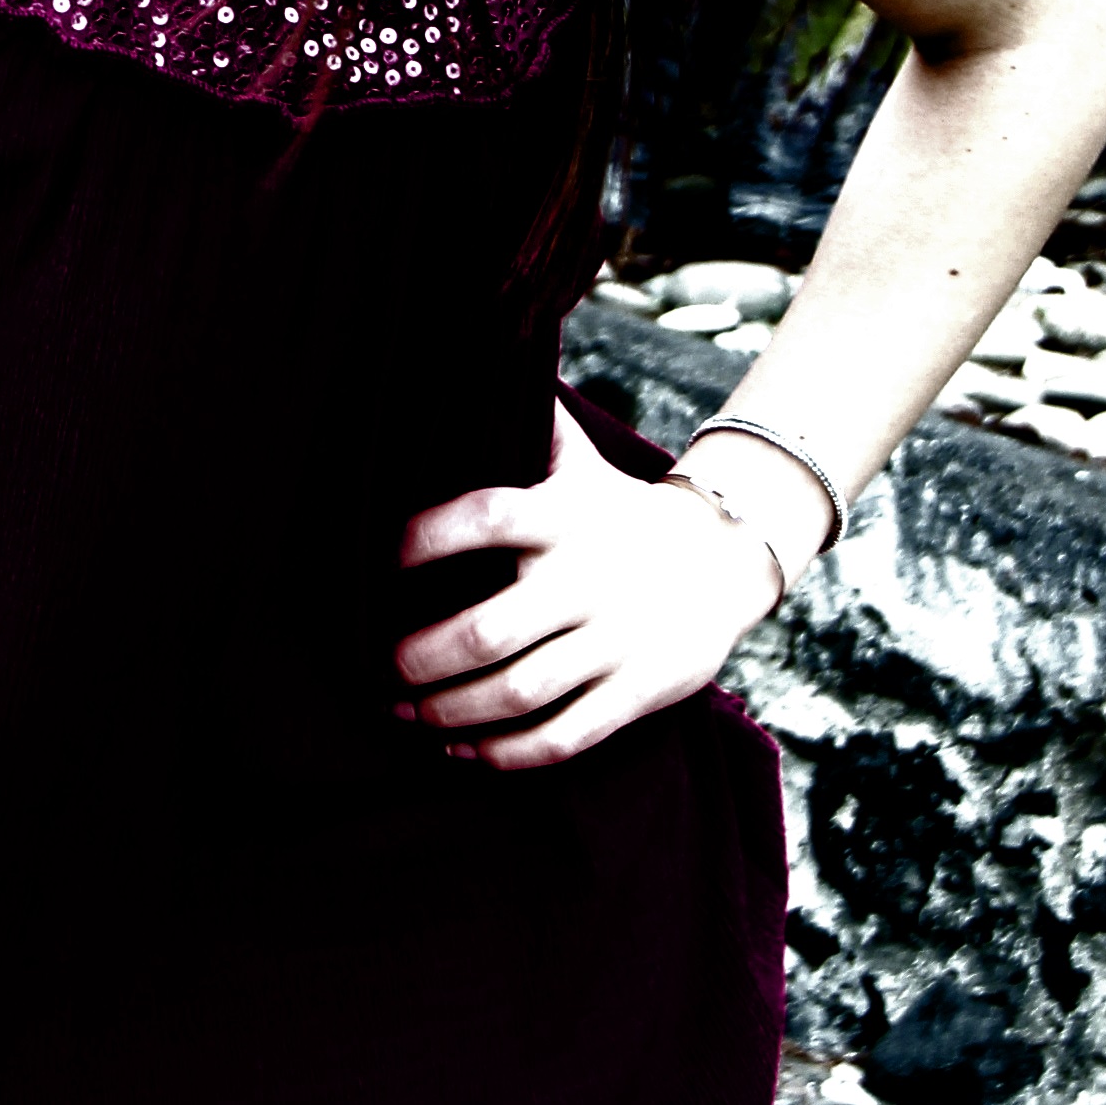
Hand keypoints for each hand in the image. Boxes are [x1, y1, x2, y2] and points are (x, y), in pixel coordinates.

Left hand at [392, 400, 778, 768]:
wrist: (727, 557)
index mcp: (563, 517)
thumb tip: (480, 351)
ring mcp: (614, 641)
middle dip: (422, 657)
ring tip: (405, 714)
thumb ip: (530, 426)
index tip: (378, 563)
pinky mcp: (635, 691)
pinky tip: (461, 751)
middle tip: (380, 667)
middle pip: (490, 630)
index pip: (485, 516)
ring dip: (451, 712)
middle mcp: (586, 579)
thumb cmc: (622, 511)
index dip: (424, 538)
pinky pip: (563, 735)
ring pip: (519, 692)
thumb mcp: (582, 463)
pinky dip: (505, 752)